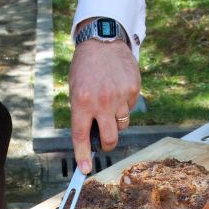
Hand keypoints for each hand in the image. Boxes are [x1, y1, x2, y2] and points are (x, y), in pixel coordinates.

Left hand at [69, 39, 140, 172]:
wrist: (102, 39)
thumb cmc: (85, 67)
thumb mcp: (75, 89)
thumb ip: (82, 113)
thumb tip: (89, 138)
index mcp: (82, 102)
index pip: (81, 136)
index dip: (83, 156)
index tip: (85, 170)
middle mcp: (101, 101)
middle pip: (109, 139)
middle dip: (107, 145)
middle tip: (104, 142)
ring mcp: (120, 96)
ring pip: (122, 125)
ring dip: (115, 121)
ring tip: (109, 104)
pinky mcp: (133, 89)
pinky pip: (130, 108)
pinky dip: (124, 104)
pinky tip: (118, 89)